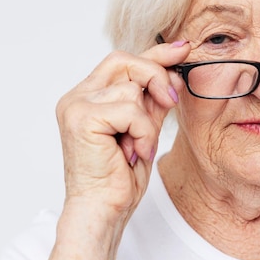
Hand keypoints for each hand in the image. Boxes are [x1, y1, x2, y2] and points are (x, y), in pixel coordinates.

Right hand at [55, 42, 190, 217]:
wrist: (102, 210)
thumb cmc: (119, 177)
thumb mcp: (144, 129)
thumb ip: (154, 100)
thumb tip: (174, 72)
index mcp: (88, 96)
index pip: (123, 62)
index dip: (155, 53)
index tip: (183, 48)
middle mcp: (77, 96)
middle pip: (124, 61)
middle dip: (155, 76)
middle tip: (171, 102)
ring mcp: (76, 105)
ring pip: (131, 89)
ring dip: (146, 122)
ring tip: (138, 147)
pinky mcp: (82, 118)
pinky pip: (130, 110)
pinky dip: (142, 133)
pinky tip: (133, 153)